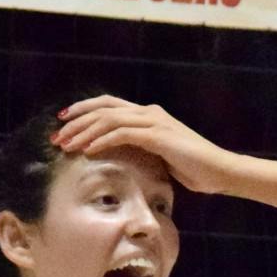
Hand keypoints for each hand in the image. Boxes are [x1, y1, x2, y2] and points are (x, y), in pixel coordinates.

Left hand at [51, 96, 239, 193]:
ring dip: (83, 132)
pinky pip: (122, 133)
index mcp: (149, 115)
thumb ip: (143, 152)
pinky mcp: (158, 136)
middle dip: (76, 120)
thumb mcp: (162, 158)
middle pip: (103, 107)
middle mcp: (149, 113)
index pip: (110, 105)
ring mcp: (154, 122)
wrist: (221, 171)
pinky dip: (102, 140)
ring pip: (109, 118)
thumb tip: (122, 160)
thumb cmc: (196, 169)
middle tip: (56, 135)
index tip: (64, 122)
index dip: (84, 110)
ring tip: (66, 145)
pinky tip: (87, 151)